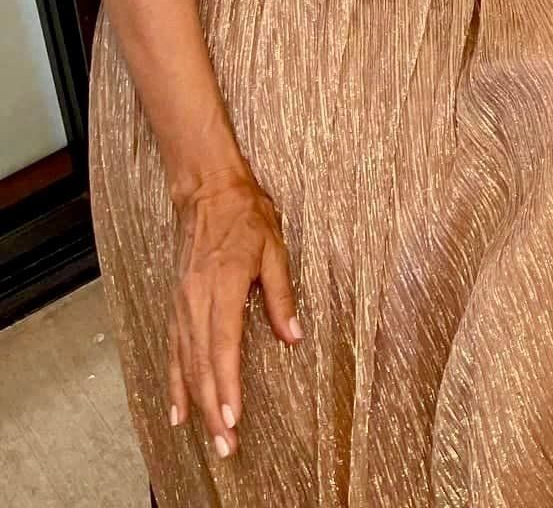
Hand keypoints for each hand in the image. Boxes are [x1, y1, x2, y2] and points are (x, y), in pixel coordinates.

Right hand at [169, 166, 300, 459]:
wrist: (207, 191)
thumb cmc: (245, 215)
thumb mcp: (274, 249)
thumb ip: (281, 295)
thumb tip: (293, 335)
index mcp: (222, 286)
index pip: (223, 347)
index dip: (226, 386)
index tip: (233, 417)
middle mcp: (196, 300)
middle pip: (202, 365)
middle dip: (213, 409)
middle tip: (226, 445)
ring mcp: (182, 304)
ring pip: (186, 363)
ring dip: (195, 403)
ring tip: (208, 437)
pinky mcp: (177, 304)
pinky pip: (174, 350)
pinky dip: (174, 382)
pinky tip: (177, 409)